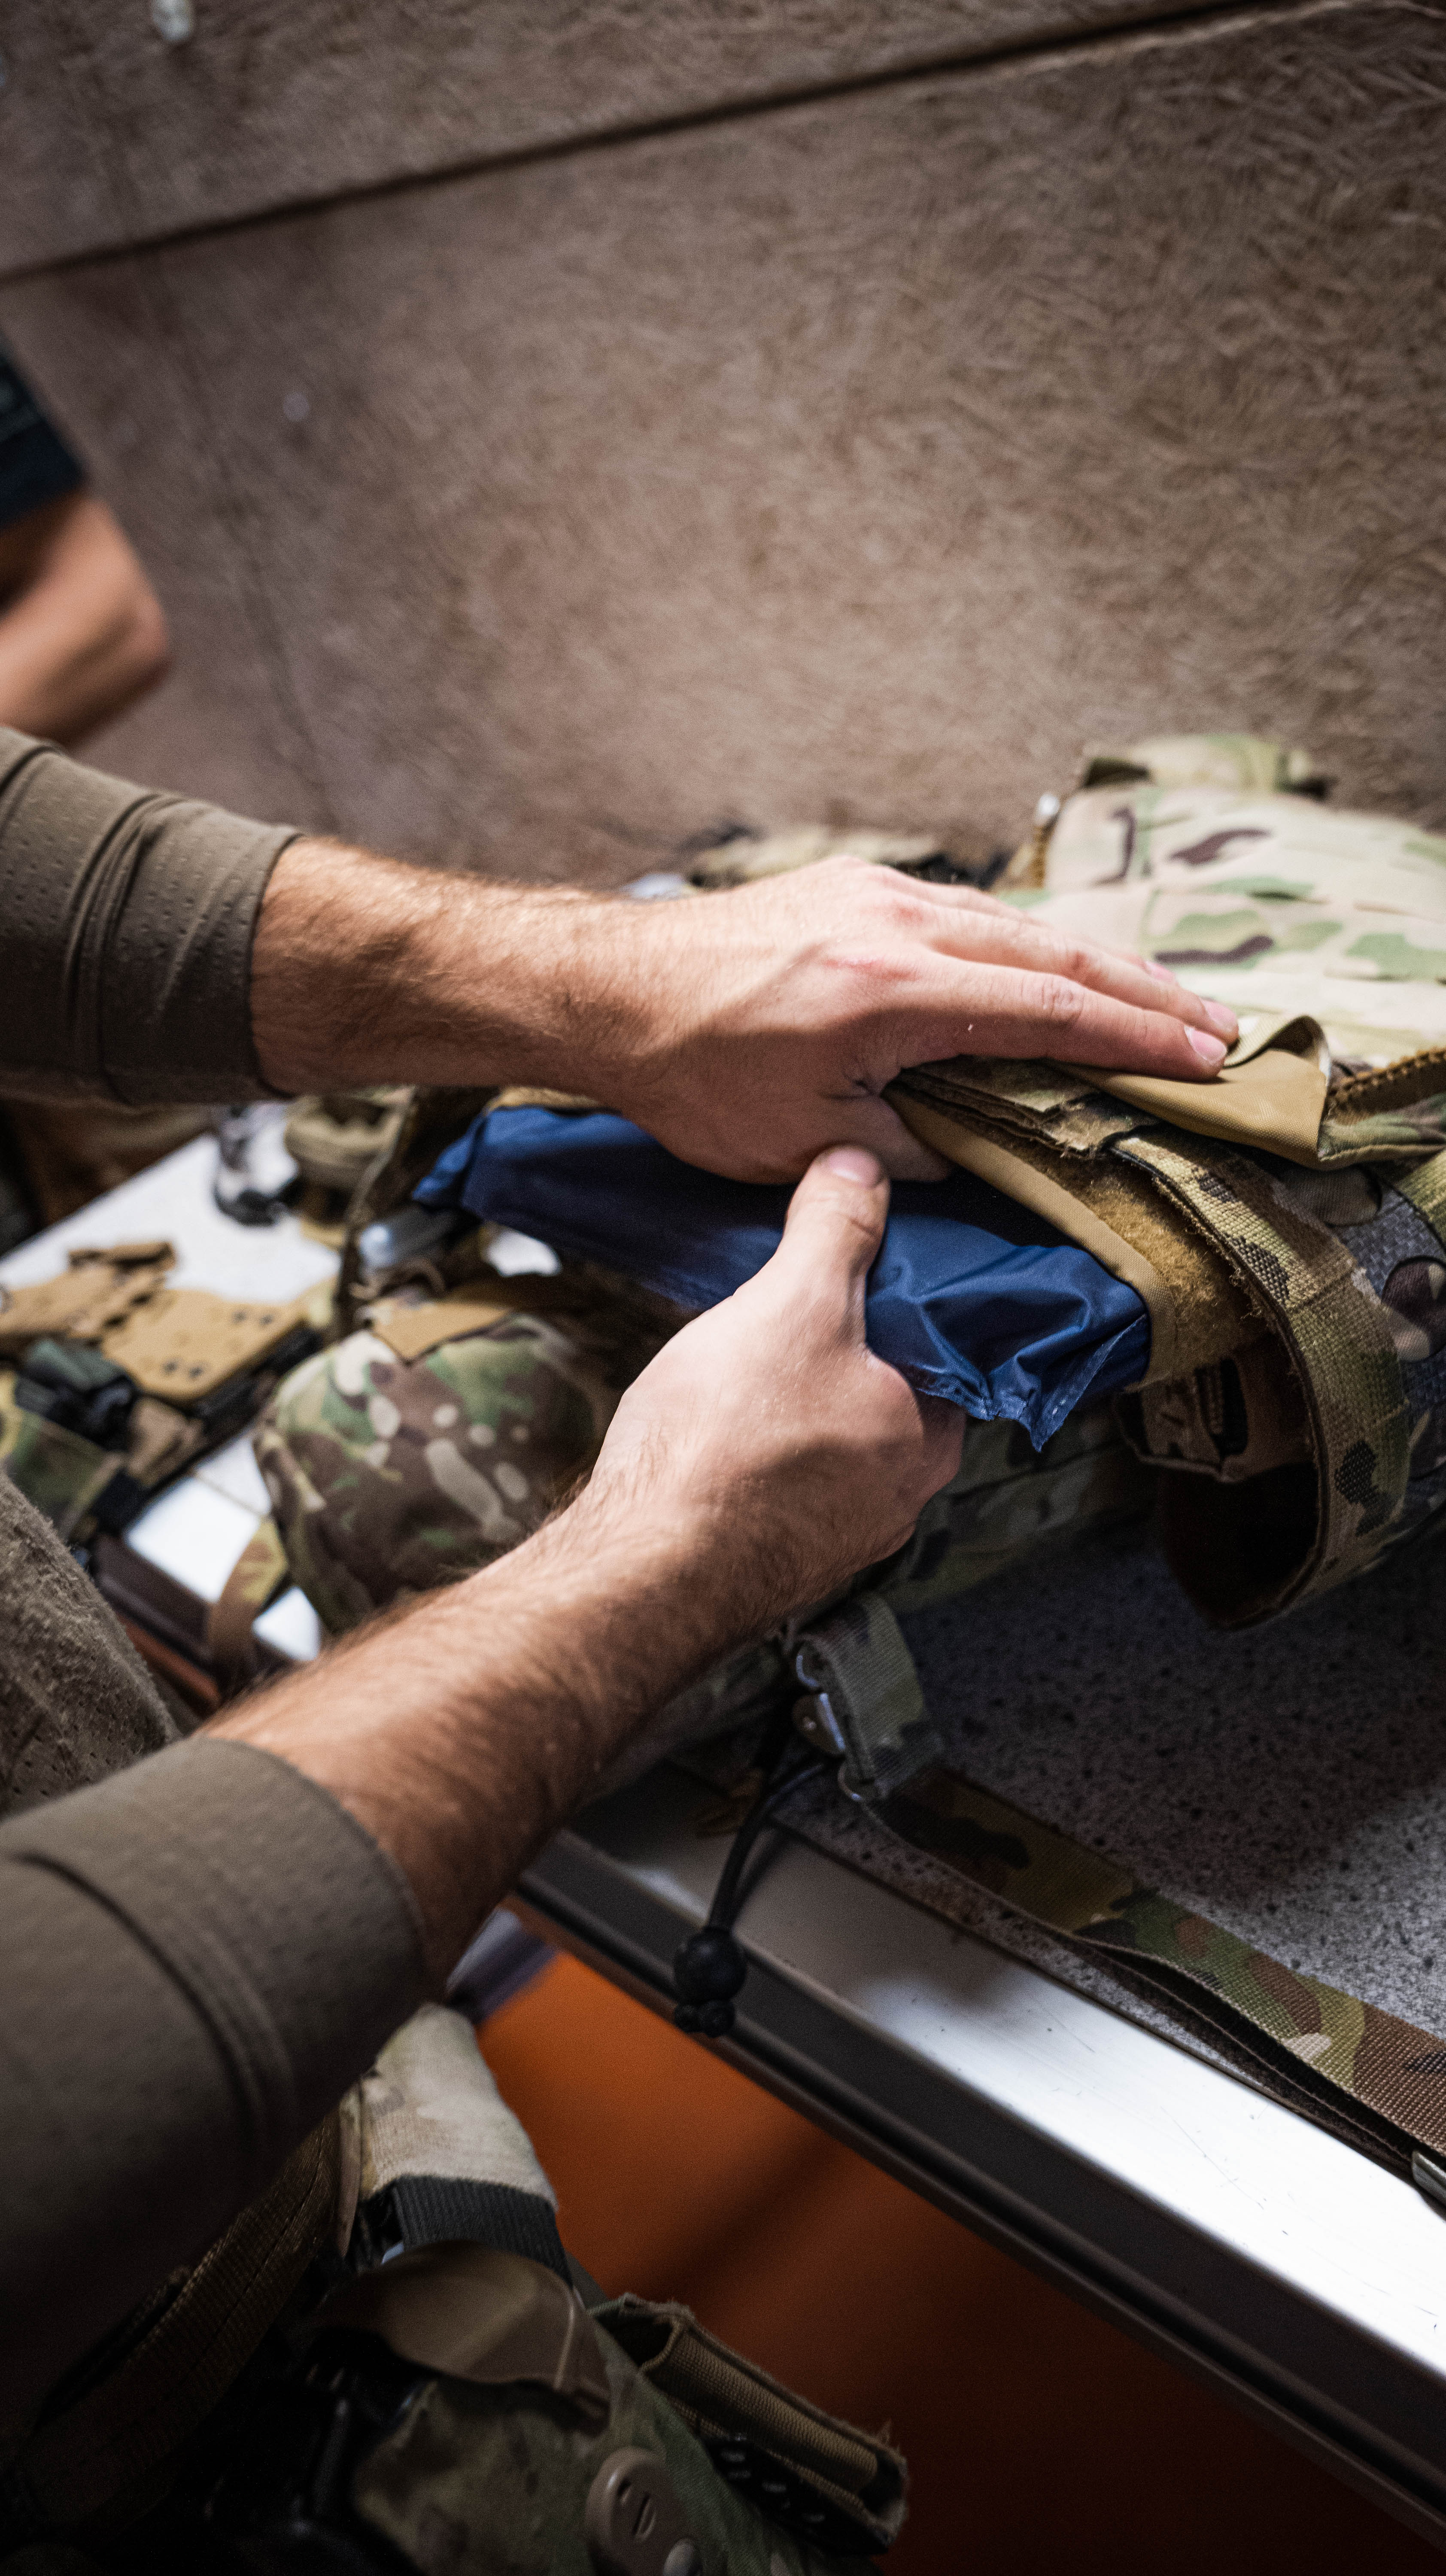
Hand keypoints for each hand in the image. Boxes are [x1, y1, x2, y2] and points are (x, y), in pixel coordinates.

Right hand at [574, 1143, 962, 1624]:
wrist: (641, 1570)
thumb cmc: (724, 1447)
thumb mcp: (791, 1303)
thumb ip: (835, 1231)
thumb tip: (861, 1168)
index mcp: (929, 1435)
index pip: (945, 1343)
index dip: (899, 1289)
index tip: (854, 1257)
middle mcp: (898, 1495)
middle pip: (886, 1389)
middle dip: (839, 1343)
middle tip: (784, 1301)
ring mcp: (837, 1534)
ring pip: (831, 1437)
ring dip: (793, 1398)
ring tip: (740, 1361)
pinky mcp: (776, 1555)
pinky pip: (783, 1480)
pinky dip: (757, 1447)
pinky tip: (714, 1426)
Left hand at [592, 857, 1238, 1180]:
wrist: (610, 990)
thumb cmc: (693, 1075)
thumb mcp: (803, 1141)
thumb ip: (905, 1150)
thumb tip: (977, 1157)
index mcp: (892, 990)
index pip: (1052, 1010)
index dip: (1137, 1037)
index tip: (1204, 1059)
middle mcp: (898, 923)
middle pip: (1057, 952)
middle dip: (1147, 993)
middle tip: (1220, 1029)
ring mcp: (878, 893)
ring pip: (1019, 924)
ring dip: (1098, 963)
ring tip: (1163, 1000)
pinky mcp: (857, 886)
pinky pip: (971, 912)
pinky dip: (1031, 943)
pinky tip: (1062, 968)